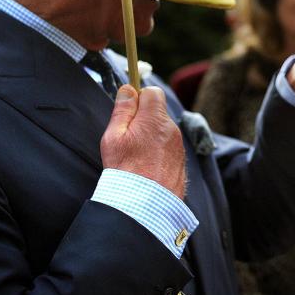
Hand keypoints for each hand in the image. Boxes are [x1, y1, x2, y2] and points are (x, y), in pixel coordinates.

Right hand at [100, 85, 186, 199]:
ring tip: (136, 157)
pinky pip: (168, 148)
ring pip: (163, 132)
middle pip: (158, 113)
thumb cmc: (125, 170)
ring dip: (151, 137)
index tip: (128, 110)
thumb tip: (128, 89)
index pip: (153, 92)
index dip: (139, 97)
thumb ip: (122, 110)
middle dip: (144, 119)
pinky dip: (158, 153)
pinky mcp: (181, 161)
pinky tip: (146, 167)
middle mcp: (172, 129)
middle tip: (128, 138)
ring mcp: (178, 146)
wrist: (145, 205)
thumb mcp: (114, 137)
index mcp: (155, 119)